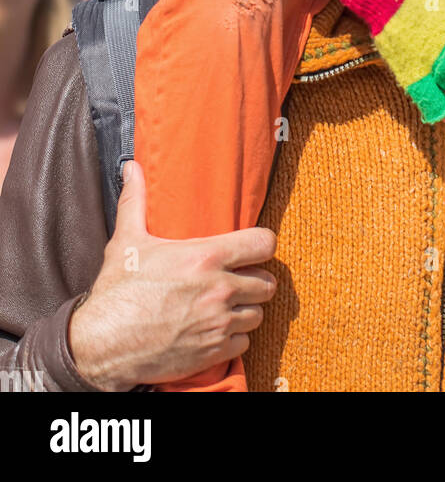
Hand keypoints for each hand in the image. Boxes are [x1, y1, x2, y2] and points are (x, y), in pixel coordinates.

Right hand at [68, 161, 277, 391]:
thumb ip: (136, 201)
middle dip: (256, 281)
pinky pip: (244, 343)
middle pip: (267, 283)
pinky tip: (217, 330)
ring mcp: (218, 323)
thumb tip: (132, 167)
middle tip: (239, 280)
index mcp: (205, 257)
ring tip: (228, 306)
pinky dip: (235, 338)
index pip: (264, 244)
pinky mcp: (213, 352)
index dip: (263, 245)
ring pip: (258, 314)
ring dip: (246, 310)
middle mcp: (219, 290)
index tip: (254, 249)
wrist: (102, 345)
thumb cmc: (117, 292)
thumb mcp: (127, 241)